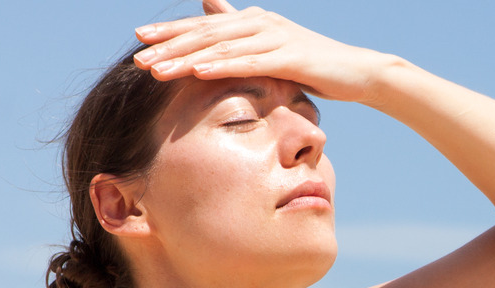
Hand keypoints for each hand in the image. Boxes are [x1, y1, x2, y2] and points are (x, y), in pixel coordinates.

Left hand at [133, 0, 385, 103]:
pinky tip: (198, 71)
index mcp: (253, 21)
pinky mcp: (290, 56)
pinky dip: (222, 65)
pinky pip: (249, 62)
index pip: (205, 26)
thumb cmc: (311, 65)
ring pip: (222, 47)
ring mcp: (275, 37)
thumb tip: (210, 6)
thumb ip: (240, 30)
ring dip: (187, 57)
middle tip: (137, 56)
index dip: (171, 31)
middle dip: (170, 45)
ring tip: (157, 69)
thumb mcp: (271, 48)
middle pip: (206, 33)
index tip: (139, 39)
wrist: (357, 73)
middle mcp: (260, 23)